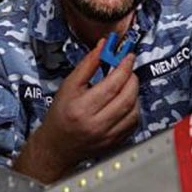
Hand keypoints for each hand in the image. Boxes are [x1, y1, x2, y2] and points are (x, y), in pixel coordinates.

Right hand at [14, 38, 139, 182]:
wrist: (57, 145)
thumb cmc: (61, 114)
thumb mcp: (69, 85)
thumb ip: (87, 65)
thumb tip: (103, 46)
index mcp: (81, 108)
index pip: (112, 85)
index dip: (124, 68)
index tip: (128, 56)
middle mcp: (96, 124)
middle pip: (126, 98)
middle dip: (132, 78)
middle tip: (128, 69)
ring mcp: (107, 136)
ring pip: (134, 111)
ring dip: (134, 93)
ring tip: (126, 84)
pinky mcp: (115, 142)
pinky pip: (134, 123)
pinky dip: (134, 108)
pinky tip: (126, 101)